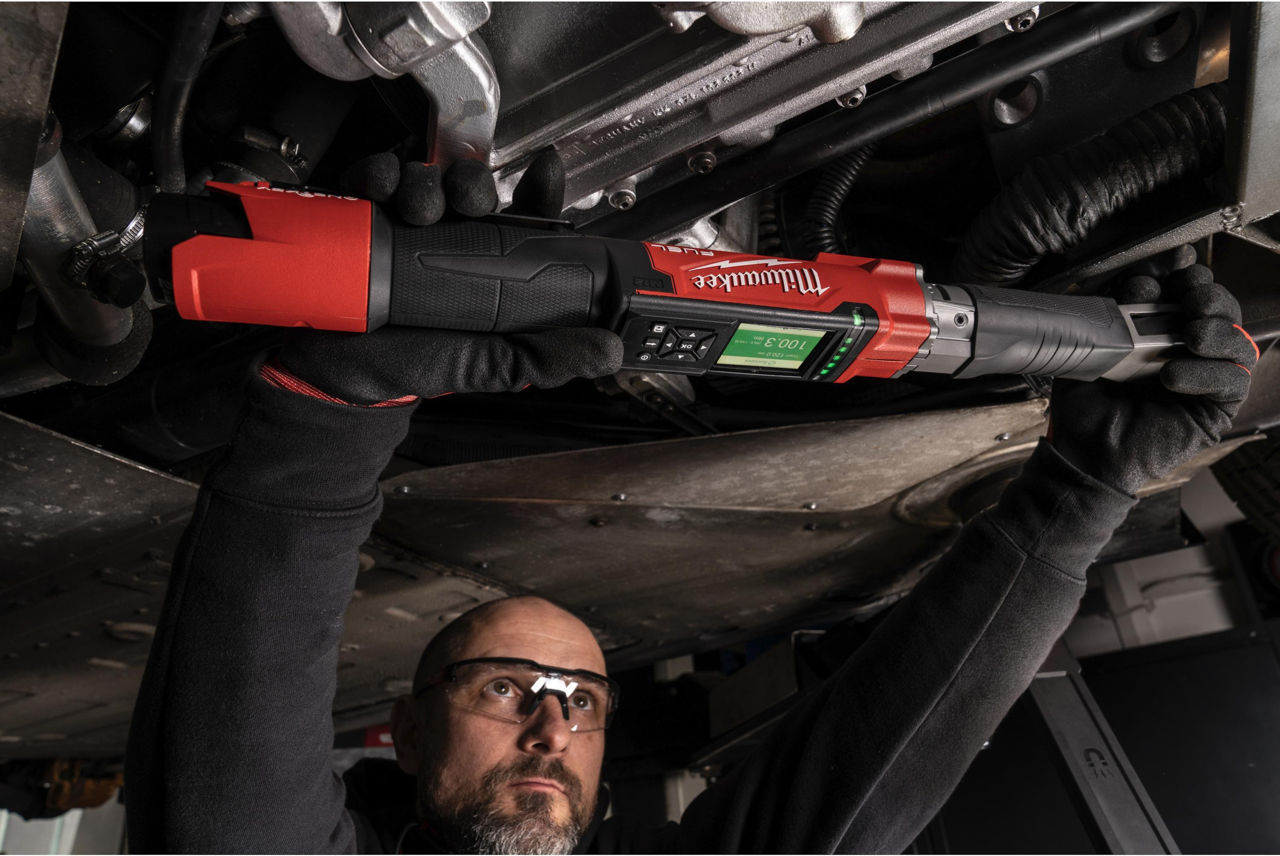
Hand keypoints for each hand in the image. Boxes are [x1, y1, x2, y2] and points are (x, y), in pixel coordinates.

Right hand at [273, 147, 616, 404]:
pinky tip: (380, 191)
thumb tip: (608, 351)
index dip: (538, 190)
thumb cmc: (414, 366)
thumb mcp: (489, 365)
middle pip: (472, 186)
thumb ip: (546, 358)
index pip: (522, 215)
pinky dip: (379, 172)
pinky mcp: (363, 216)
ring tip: (417, 210)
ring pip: (427, 175)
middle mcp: (448, 239)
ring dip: (425, 181)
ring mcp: (404, 225)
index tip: (546, 170)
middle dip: (472, 183)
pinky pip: (374, 177)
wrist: (339, 378)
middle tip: (469, 201)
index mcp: (487, 267)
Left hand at [1049, 246, 1258, 494]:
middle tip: (1190, 297)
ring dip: (1216, 329)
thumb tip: (1145, 277)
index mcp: (1163, 327)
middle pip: (1222, 310)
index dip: (1187, 274)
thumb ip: (1120, 311)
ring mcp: (1207, 377)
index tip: (1175, 264)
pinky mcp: (1216, 408)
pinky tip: (1172, 376)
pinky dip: (1206, 372)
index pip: (1189, 290)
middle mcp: (1191, 349)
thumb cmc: (1088, 400)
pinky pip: (1231, 381)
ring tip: (1188, 334)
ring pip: (1237, 340)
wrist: (1082, 450)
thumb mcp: (1096, 346)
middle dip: (1209, 295)